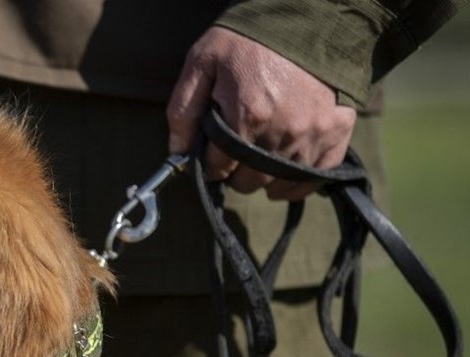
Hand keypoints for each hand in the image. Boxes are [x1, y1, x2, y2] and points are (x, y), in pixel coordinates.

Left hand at [166, 27, 356, 200]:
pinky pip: (316, 176)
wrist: (306, 16)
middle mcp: (283, 132)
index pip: (218, 168)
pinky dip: (296, 183)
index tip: (211, 156)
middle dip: (235, 173)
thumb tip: (176, 153)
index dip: (210, 165)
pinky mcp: (337, 131)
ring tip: (257, 157)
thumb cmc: (248, 40)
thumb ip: (183, 110)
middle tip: (234, 155)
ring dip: (263, 177)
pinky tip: (283, 174)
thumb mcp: (203, 62)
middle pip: (248, 181)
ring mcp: (313, 134)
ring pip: (278, 182)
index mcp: (247, 116)